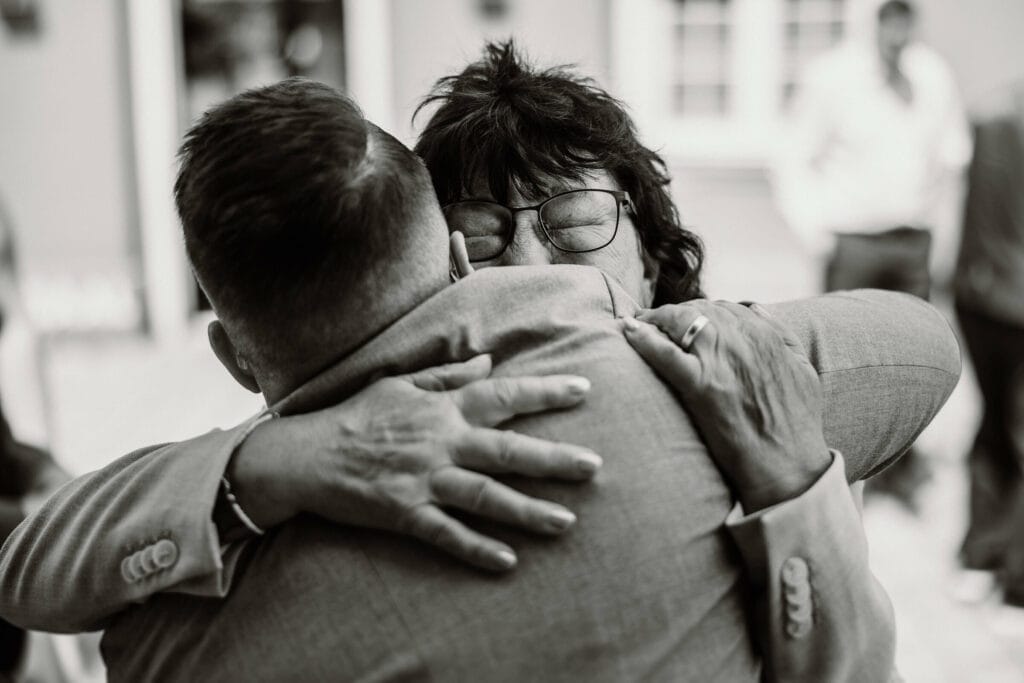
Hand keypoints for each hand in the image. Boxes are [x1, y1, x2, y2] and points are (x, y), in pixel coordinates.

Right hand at [231, 355, 601, 570]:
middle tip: (593, 466)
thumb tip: (488, 360)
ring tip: (565, 522)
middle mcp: (440, 442)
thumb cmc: (357, 415)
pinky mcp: (404, 512)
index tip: (584, 391)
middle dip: (552, 459)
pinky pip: (446, 533)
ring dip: (526, 510)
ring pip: (485, 496)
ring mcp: (423, 479)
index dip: (544, 392)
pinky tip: (507, 561)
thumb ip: (449, 375)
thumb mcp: (402, 383)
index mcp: (443, 409)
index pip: (503, 395)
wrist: (306, 454)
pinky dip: (476, 547)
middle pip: (505, 451)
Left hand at [623, 301, 829, 511]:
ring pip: (680, 321)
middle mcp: (742, 341)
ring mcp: (719, 361)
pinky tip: (628, 330)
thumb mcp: (802, 368)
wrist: (787, 464)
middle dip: (676, 312)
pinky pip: (664, 353)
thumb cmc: (796, 423)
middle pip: (699, 309)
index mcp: (765, 335)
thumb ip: (781, 335)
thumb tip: (756, 308)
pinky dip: (643, 338)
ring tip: (640, 324)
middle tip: (656, 321)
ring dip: (656, 318)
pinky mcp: (700, 385)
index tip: (686, 319)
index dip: (701, 311)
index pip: (724, 307)